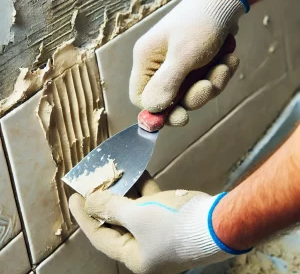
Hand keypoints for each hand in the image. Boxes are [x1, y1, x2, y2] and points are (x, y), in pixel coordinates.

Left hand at [69, 172, 236, 273]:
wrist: (217, 221)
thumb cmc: (174, 225)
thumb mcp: (138, 216)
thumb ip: (111, 207)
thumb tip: (89, 201)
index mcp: (135, 257)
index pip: (101, 236)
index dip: (85, 216)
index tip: (74, 197)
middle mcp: (145, 247)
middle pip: (117, 221)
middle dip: (105, 200)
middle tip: (93, 182)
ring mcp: (158, 231)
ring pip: (134, 209)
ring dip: (125, 190)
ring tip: (114, 173)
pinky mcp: (169, 216)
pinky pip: (150, 201)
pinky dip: (143, 188)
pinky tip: (137, 171)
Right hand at [129, 0, 247, 126]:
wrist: (224, 2)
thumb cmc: (200, 23)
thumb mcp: (183, 54)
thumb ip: (167, 84)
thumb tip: (152, 111)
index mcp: (146, 62)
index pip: (141, 98)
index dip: (159, 111)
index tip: (181, 115)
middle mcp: (158, 67)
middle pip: (170, 100)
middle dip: (195, 96)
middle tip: (209, 86)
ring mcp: (177, 68)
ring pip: (191, 94)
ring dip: (212, 83)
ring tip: (224, 64)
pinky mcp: (194, 67)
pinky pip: (204, 84)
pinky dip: (218, 75)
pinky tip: (227, 60)